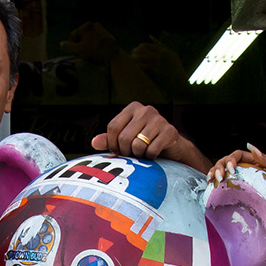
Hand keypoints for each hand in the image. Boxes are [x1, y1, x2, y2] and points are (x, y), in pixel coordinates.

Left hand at [93, 102, 207, 171]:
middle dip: (126, 151)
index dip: (112, 144)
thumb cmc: (145, 142)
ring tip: (143, 152)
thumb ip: (109, 139)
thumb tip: (94, 143)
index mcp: (132, 108)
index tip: (118, 150)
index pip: (113, 127)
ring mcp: (159, 119)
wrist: (172, 148)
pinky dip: (150, 157)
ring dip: (139, 155)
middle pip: (124, 138)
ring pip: (137, 145)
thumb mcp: (125, 138)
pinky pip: (151, 150)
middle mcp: (146, 110)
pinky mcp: (170, 131)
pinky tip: (154, 153)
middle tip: (132, 153)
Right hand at [205, 148, 265, 234]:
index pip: (238, 155)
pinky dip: (216, 183)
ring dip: (214, 172)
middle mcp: (247, 170)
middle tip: (219, 177)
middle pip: (227, 161)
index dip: (231, 159)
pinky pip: (225, 185)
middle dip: (219, 166)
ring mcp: (242, 181)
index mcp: (256, 162)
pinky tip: (212, 186)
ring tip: (212, 179)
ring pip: (223, 172)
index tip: (231, 170)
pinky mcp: (239, 192)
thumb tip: (252, 148)